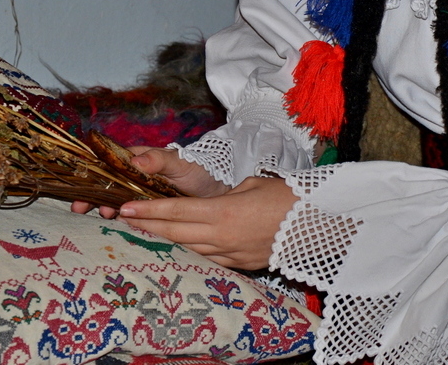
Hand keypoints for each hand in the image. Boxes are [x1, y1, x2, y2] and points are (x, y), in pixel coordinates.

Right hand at [71, 147, 227, 217]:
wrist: (218, 190)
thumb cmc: (197, 169)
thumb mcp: (178, 163)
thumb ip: (158, 160)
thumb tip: (135, 159)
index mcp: (138, 161)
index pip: (110, 165)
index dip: (93, 175)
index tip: (82, 187)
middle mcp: (136, 178)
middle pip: (108, 186)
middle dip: (93, 196)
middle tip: (80, 209)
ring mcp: (142, 196)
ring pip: (118, 202)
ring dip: (107, 209)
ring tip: (103, 217)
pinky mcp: (151, 212)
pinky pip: (134, 217)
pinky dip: (124, 222)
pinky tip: (117, 229)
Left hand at [117, 176, 297, 270]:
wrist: (323, 224)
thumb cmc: (291, 196)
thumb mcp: (253, 184)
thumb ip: (226, 195)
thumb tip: (211, 205)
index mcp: (224, 213)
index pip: (177, 212)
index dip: (149, 210)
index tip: (126, 208)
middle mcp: (224, 237)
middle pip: (177, 233)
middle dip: (148, 227)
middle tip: (124, 220)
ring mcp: (233, 254)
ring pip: (190, 248)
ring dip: (166, 241)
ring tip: (146, 233)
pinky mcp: (243, 264)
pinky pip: (210, 258)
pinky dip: (192, 250)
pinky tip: (181, 246)